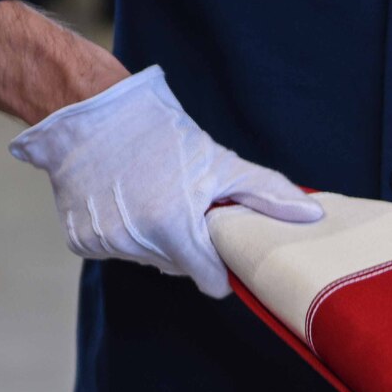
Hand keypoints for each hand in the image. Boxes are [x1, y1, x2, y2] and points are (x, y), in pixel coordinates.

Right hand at [9, 66, 323, 296]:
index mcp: (173, 227)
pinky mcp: (78, 239)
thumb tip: (313, 216)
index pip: (210, 281)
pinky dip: (122, 232)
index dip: (220, 267)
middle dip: (188, 246)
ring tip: (152, 196)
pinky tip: (123, 200)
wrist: (88, 109)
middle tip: (184, 206)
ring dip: (154, 238)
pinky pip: (114, 249)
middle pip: (179, 268)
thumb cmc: (160, 133)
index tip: (221, 247)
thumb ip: (268, 194)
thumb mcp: (220, 162)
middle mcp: (135, 241)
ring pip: (147, 258)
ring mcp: (103, 242)